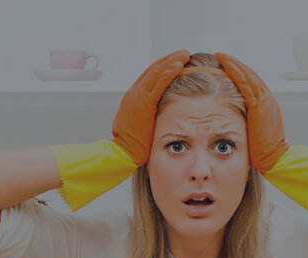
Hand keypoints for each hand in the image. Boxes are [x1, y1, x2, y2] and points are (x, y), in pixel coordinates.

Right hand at [112, 49, 189, 164]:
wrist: (122, 154)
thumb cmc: (132, 145)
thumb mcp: (140, 124)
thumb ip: (148, 114)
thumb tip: (160, 113)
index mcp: (133, 98)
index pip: (150, 76)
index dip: (164, 66)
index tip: (176, 61)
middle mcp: (134, 93)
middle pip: (154, 69)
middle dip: (170, 59)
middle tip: (184, 53)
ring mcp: (137, 96)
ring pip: (157, 72)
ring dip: (172, 61)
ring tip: (185, 54)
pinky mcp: (143, 102)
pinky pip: (158, 83)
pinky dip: (169, 72)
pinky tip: (179, 65)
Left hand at [214, 52, 287, 172]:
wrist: (275, 160)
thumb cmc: (262, 152)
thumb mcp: (252, 131)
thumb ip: (245, 120)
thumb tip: (230, 119)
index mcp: (265, 105)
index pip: (249, 83)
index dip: (236, 73)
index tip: (223, 66)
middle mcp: (267, 99)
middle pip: (248, 75)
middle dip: (233, 64)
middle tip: (219, 55)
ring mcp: (265, 100)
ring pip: (247, 75)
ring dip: (233, 64)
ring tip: (220, 56)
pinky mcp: (260, 104)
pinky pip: (246, 82)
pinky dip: (236, 71)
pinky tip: (226, 64)